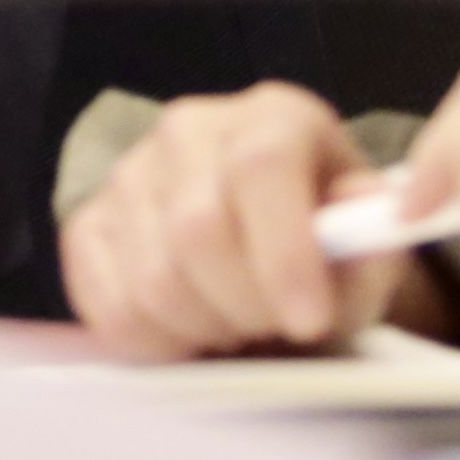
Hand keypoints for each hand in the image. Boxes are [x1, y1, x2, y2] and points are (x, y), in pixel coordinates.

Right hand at [59, 83, 426, 357]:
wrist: (276, 250)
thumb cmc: (329, 250)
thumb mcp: (370, 248)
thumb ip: (372, 242)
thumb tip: (353, 221)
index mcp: (274, 116)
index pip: (261, 167)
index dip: (283, 252)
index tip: (308, 322)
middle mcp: (191, 128)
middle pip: (198, 229)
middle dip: (244, 306)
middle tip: (273, 327)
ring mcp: (128, 173)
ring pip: (151, 278)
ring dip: (202, 328)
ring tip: (236, 326)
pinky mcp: (87, 223)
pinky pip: (104, 303)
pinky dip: (152, 342)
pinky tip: (188, 332)